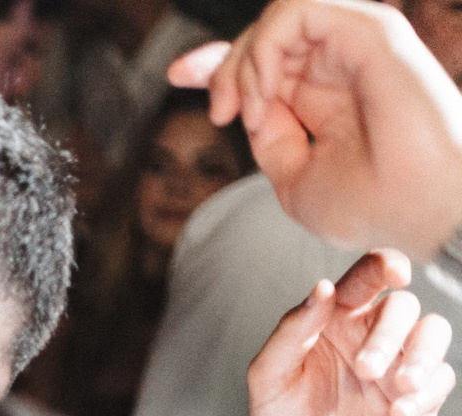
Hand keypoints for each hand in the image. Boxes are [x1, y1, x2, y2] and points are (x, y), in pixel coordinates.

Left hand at [172, 0, 461, 259]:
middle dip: (225, 63)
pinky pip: (297, 12)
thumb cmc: (372, 204)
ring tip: (248, 110)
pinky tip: (264, 94)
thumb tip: (242, 106)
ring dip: (246, 61)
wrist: (421, 212)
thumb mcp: (294, 177)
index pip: (269, 59)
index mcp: (328, 96)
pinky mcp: (370, 30)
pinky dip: (266, 49)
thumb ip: (266, 136)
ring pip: (279, 19)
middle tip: (220, 110)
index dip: (221, 60)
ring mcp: (357, 44)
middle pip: (266, 35)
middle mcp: (343, 64)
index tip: (177, 74)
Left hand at [247, 249, 456, 415]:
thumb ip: (291, 331)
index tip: (394, 273)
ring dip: (422, 356)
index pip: (367, 277)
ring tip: (398, 386)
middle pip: (403, 307)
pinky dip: (425, 394)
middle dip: (390, 333)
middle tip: (365, 370)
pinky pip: (442, 379)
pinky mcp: (419, 397)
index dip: (385, 265)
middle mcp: (372, 336)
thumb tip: (321, 288)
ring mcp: (399, 364)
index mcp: (336, 320)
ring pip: (434, 333)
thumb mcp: (269, 376)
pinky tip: (397, 414)